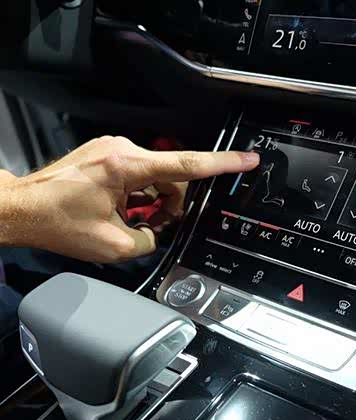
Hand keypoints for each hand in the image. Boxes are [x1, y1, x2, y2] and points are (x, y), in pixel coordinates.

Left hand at [0, 136, 258, 262]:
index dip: (222, 164)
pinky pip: (140, 173)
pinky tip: (125, 210)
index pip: (187, 166)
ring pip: (157, 176)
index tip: (246, 159)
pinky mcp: (106, 156)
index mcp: (126, 168)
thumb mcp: (112, 245)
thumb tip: (157, 233)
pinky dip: (140, 194)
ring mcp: (113, 151)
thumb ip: (149, 241)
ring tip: (134, 222)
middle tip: (156, 226)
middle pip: (172, 177)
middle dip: (172, 204)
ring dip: (155, 201)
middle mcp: (121, 151)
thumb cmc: (55, 222)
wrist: (20, 209)